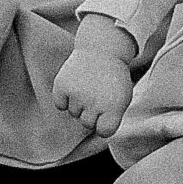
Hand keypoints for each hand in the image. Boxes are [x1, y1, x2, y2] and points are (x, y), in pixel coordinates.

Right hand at [51, 23, 133, 137]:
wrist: (102, 49)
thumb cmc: (113, 76)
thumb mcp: (122, 97)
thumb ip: (112, 118)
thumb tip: (97, 133)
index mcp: (114, 108)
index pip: (104, 132)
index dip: (104, 124)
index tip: (106, 114)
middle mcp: (95, 104)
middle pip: (87, 123)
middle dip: (91, 113)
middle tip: (96, 95)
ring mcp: (78, 95)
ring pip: (73, 113)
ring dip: (78, 104)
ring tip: (87, 86)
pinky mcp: (62, 86)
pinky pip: (60, 104)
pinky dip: (64, 98)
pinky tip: (74, 86)